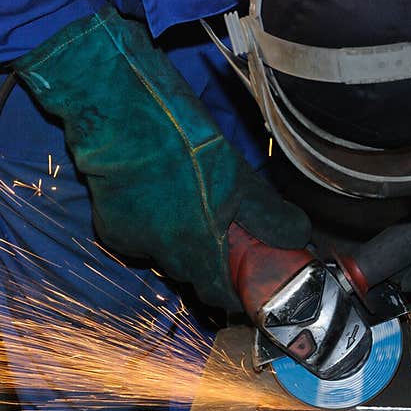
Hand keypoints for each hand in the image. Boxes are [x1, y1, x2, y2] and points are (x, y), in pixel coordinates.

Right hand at [14, 6, 309, 311]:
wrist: (118, 114)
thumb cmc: (183, 142)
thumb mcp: (238, 177)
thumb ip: (268, 216)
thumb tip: (300, 237)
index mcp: (199, 249)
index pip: (219, 296)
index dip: (234, 294)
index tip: (245, 286)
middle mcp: (164, 256)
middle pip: (193, 275)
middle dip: (209, 263)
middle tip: (223, 236)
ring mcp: (134, 244)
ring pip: (165, 256)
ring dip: (180, 243)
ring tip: (189, 208)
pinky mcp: (110, 228)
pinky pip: (138, 239)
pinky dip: (151, 227)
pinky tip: (156, 198)